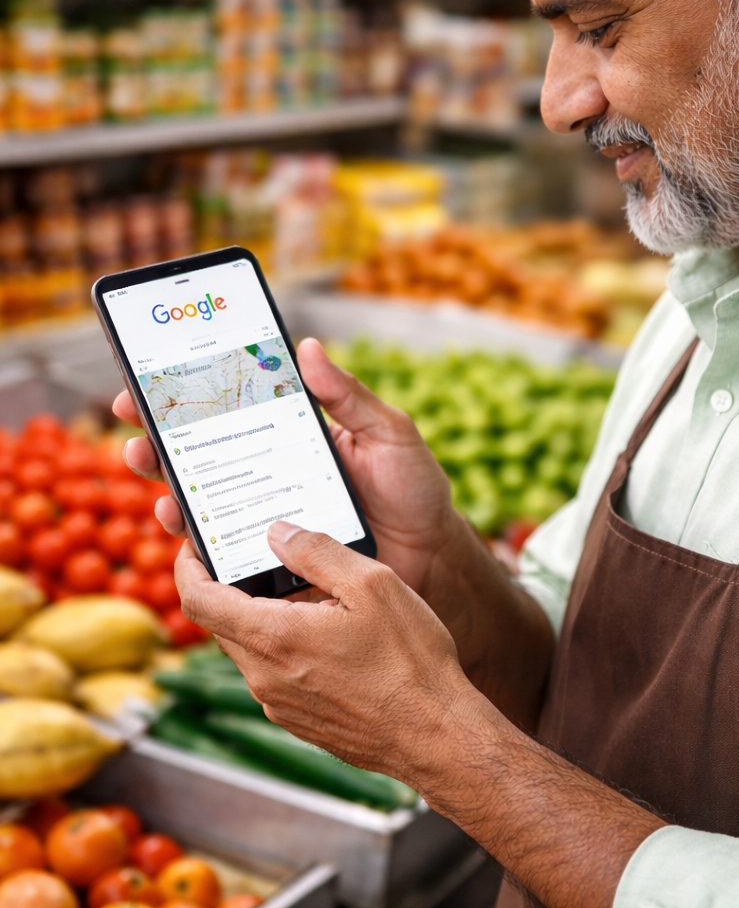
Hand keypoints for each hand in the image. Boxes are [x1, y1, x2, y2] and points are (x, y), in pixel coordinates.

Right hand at [112, 336, 460, 592]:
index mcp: (291, 434)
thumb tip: (307, 347)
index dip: (185, 394)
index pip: (229, 408)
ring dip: (167, 489)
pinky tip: (183, 530)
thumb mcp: (389, 434)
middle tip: (136, 430)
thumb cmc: (414, 490)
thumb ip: (349, 396)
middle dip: (156, 440)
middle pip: (199, 454)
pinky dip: (196, 542)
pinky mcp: (271, 560)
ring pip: (201, 502)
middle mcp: (269, 473)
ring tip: (154, 478)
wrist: (433, 559)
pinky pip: (223, 551)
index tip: (146, 379)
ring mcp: (266, 518)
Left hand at [179, 521, 660, 907]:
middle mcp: (264, 676)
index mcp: (272, 637)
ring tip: (304, 594)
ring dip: (262, 619)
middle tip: (257, 557)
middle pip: (221, 624)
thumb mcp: (372, 584)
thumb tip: (277, 532)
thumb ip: (317, 552)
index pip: (197, 599)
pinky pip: (274, 675)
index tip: (195, 545)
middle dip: (229, 588)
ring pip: (249, 650)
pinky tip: (328, 635)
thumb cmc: (409, 660)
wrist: (436, 736)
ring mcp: (279, 704)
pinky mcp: (299, 721)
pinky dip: (284, 648)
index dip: (187, 566)